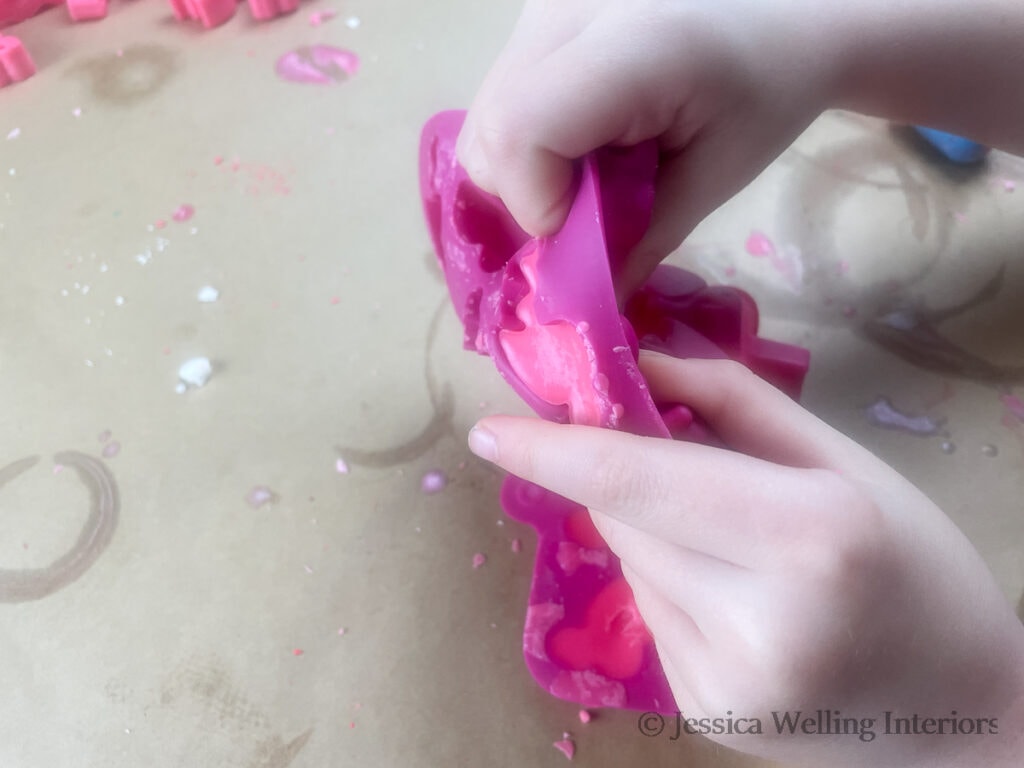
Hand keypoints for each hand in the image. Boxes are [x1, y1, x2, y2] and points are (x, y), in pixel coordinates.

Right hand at [456, 0, 833, 295]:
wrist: (783, 13)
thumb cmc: (767, 92)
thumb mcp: (715, 176)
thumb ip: (643, 241)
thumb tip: (583, 301)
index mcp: (630, 46)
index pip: (522, 134)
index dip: (540, 204)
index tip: (592, 231)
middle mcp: (566, 13)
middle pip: (488, 132)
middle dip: (524, 198)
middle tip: (590, 210)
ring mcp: (542, 8)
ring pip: (481, 120)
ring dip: (520, 173)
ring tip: (590, 172)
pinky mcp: (534, 16)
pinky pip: (496, 101)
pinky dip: (524, 145)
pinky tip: (582, 142)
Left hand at [468, 352, 1023, 766]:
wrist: (964, 718)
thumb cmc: (919, 568)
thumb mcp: (846, 464)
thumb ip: (737, 404)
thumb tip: (638, 371)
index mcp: (810, 539)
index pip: (639, 480)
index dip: (552, 448)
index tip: (487, 428)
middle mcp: (756, 622)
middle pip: (625, 515)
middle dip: (633, 476)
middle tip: (688, 462)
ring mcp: (723, 683)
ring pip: (632, 564)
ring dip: (658, 533)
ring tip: (740, 548)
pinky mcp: (705, 715)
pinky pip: (651, 615)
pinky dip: (674, 586)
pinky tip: (740, 603)